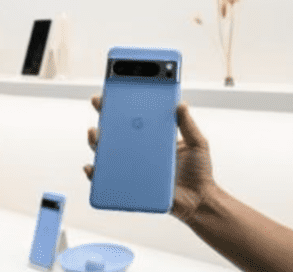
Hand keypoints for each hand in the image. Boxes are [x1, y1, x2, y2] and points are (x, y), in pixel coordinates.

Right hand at [84, 95, 215, 222]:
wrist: (199, 201)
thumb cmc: (200, 173)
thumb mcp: (198, 144)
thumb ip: (189, 125)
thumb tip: (180, 104)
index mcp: (154, 137)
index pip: (135, 116)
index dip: (122, 103)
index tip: (113, 90)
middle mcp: (140, 150)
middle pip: (116, 131)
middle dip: (104, 115)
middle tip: (99, 104)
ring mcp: (133, 167)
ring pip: (107, 152)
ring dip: (96, 142)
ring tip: (96, 133)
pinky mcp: (130, 186)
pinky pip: (107, 180)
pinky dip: (95, 174)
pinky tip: (92, 167)